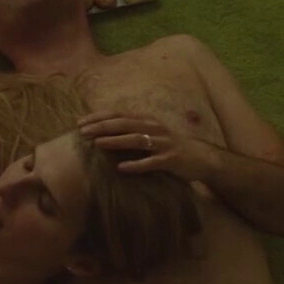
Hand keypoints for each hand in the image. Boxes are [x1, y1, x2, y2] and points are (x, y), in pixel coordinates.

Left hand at [78, 111, 217, 181]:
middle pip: (125, 124)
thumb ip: (133, 131)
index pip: (120, 115)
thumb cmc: (172, 146)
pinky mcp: (171, 160)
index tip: (80, 122)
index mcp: (148, 121)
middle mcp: (155, 129)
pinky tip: (121, 168)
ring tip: (98, 144)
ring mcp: (164, 144)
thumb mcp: (153, 134)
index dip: (100, 117)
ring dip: (116, 141)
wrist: (203, 158)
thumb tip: (105, 132)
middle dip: (102, 127)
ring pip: (137, 140)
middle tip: (83, 131)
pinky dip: (136, 165)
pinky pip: (151, 163)